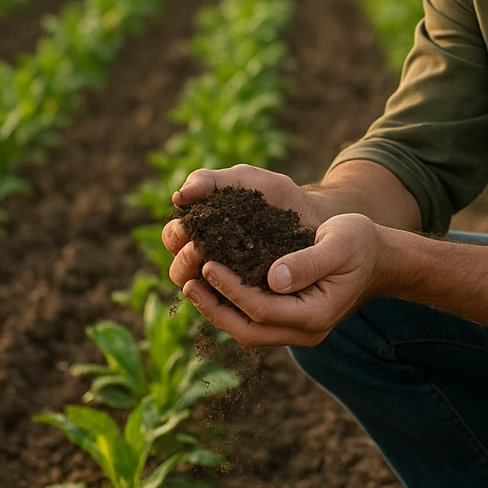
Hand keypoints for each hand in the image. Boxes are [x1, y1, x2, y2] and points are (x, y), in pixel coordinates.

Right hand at [162, 164, 330, 293]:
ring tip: (213, 268)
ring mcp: (228, 282)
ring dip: (202, 281)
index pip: (172, 238)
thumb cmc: (274, 195)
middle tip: (199, 248)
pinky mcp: (250, 298)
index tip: (188, 227)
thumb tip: (178, 197)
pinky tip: (235, 288)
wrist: (314, 215)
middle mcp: (207, 260)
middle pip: (179, 270)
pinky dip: (229, 298)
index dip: (175, 234)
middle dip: (184, 258)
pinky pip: (233, 307)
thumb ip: (210, 181)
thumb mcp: (244, 180)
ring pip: (202, 293)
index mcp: (199, 230)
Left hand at [179, 212, 386, 346]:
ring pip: (250, 332)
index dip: (232, 289)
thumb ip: (308, 261)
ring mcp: (300, 332)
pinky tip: (214, 287)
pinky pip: (256, 323)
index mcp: (317, 314)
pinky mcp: (293, 322)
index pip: (263, 309)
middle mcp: (307, 332)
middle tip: (188, 284)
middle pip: (250, 331)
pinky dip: (233, 308)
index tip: (208, 264)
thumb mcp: (339, 243)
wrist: (380, 258)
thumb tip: (273, 277)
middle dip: (216, 309)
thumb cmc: (360, 243)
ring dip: (219, 312)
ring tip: (192, 287)